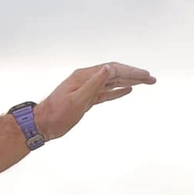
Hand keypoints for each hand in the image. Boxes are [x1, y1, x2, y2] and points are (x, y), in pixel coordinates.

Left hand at [35, 62, 155, 140]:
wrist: (41, 125)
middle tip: (152, 79)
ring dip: (129, 81)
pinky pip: (105, 93)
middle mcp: (85, 80)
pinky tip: (127, 90)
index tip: (146, 75)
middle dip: (134, 74)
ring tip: (146, 82)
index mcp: (84, 76)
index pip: (112, 69)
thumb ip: (94, 84)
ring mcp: (85, 89)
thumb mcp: (77, 99)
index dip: (131, 71)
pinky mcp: (85, 99)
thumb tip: (108, 68)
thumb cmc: (56, 114)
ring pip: (111, 83)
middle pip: (114, 73)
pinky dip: (117, 91)